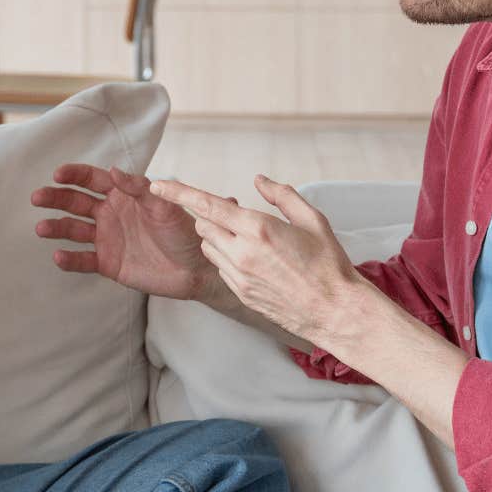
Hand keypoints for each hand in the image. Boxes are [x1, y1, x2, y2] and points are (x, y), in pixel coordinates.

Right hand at [31, 163, 231, 300]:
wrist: (196, 269)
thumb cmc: (184, 232)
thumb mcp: (165, 205)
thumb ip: (139, 188)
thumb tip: (112, 170)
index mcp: (123, 195)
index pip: (92, 180)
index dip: (74, 175)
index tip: (58, 174)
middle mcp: (110, 214)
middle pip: (75, 203)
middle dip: (55, 198)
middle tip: (38, 197)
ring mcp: (107, 239)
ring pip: (74, 230)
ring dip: (56, 227)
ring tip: (42, 228)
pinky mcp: (108, 263)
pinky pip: (83, 260)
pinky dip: (70, 259)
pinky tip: (58, 257)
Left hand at [149, 173, 361, 344]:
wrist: (333, 311)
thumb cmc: (328, 265)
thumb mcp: (312, 220)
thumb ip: (282, 196)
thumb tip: (259, 180)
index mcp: (259, 229)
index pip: (207, 205)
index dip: (178, 193)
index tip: (158, 184)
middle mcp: (242, 253)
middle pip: (203, 225)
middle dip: (211, 216)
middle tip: (236, 217)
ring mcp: (238, 276)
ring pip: (208, 247)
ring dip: (217, 237)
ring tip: (248, 240)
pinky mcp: (239, 293)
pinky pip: (220, 267)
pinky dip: (227, 257)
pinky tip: (254, 261)